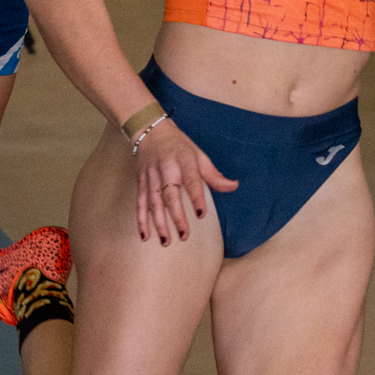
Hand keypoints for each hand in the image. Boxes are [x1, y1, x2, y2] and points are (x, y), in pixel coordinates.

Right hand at [133, 115, 236, 245]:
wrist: (151, 132)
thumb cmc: (179, 146)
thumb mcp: (199, 156)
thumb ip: (214, 175)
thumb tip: (234, 186)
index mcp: (184, 162)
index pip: (191, 181)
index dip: (196, 198)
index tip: (200, 214)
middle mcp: (166, 170)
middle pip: (170, 195)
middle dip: (176, 216)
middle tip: (184, 235)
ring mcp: (151, 177)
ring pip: (153, 203)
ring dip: (158, 224)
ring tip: (166, 242)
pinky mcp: (141, 183)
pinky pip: (140, 203)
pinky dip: (141, 220)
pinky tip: (145, 236)